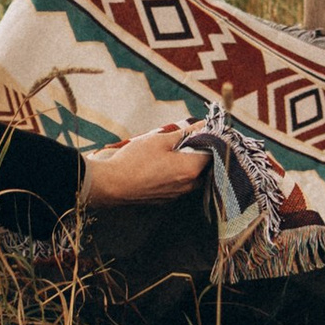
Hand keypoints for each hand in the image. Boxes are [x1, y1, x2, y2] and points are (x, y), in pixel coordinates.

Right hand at [81, 123, 209, 208]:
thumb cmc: (135, 160)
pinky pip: (180, 184)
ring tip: (173, 150)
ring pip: (192, 176)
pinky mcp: (166, 199)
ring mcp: (177, 195)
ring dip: (188, 163)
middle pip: (205, 166)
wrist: (112, 185)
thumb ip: (186, 133)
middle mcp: (189, 185)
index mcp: (191, 169)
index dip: (211, 139)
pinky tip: (164, 164)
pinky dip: (178, 173)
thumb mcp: (160, 140)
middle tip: (188, 137)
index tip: (205, 129)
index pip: (213, 152)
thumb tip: (203, 125)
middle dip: (200, 151)